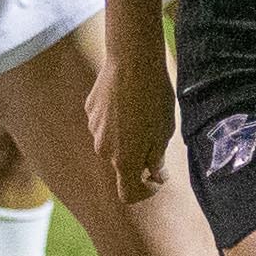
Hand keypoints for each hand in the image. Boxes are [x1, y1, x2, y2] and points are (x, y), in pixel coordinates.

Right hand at [87, 52, 176, 202]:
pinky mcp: (90, 110)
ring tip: (143, 112)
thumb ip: (157, 158)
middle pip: (121, 163)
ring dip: (126, 136)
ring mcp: (94, 129)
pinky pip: (105, 123)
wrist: (132, 62)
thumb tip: (155, 172)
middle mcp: (104, 149)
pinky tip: (128, 99)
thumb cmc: (154, 99)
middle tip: (156, 136)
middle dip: (138, 156)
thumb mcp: (165, 131)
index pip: (128, 193)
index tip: (156, 178)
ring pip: (113, 142)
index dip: (145, 191)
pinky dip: (117, 119)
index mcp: (124, 160)